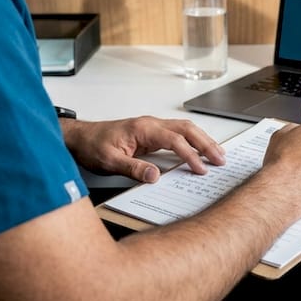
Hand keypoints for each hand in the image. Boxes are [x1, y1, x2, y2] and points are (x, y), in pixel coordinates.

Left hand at [62, 116, 225, 182]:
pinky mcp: (151, 134)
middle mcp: (150, 125)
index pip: (174, 140)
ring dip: (202, 140)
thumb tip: (155, 175)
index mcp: (143, 129)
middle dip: (206, 143)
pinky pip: (178, 134)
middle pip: (186, 129)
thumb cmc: (93, 146)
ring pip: (185, 129)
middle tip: (220, 159)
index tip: (200, 168)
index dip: (189, 154)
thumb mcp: (109, 161)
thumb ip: (133, 168)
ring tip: (217, 154)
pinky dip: (193, 141)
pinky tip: (199, 150)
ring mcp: (152, 128)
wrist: (81, 137)